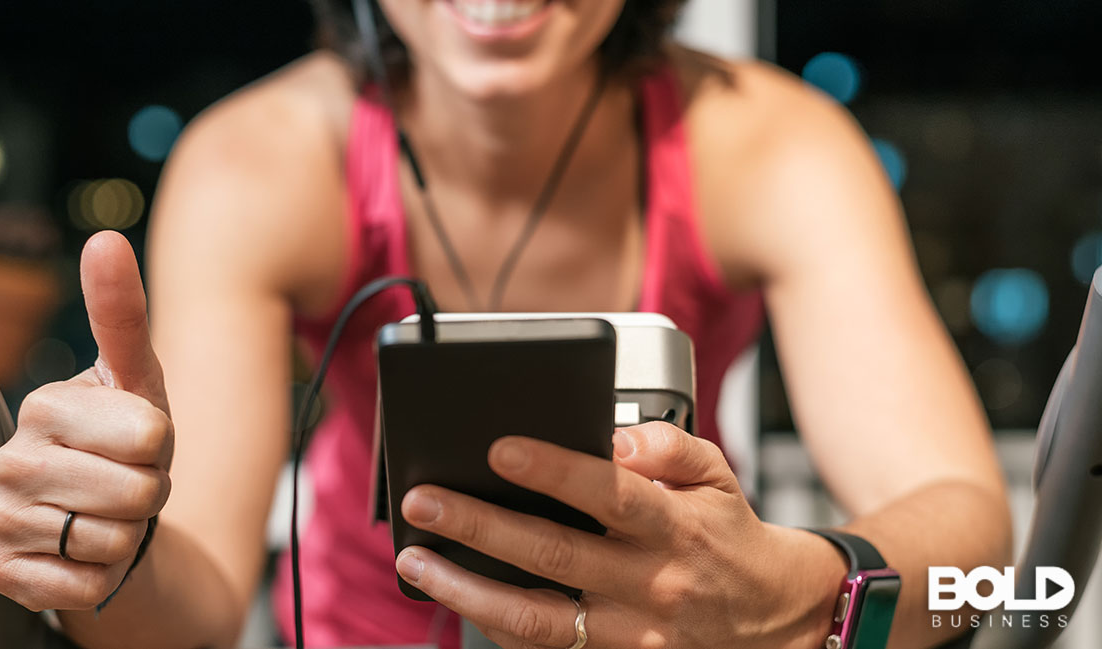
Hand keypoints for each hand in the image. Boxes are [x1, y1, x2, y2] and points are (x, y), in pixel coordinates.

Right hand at [0, 231, 173, 611]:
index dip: (162, 446)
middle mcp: (12, 457)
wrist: (113, 520)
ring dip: (128, 535)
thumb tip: (104, 240)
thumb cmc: (129, 446)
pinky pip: (87, 584)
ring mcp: (0, 515)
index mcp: (45, 404)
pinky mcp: (1, 570)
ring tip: (107, 515)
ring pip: (112, 540)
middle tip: (127, 484)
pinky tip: (83, 554)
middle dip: (149, 494)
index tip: (140, 442)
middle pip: (137, 491)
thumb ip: (123, 314)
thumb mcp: (141, 382)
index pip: (150, 434)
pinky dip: (102, 577)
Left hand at [395, 421, 845, 648]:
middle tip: (425, 502)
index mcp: (673, 526)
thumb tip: (614, 437)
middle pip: (554, 555)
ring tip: (418, 561)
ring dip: (469, 591)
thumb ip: (669, 445)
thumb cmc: (726, 534)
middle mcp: (648, 583)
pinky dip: (496, 627)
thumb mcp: (716, 475)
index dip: (553, 470)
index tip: (499, 448)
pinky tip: (458, 597)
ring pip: (538, 619)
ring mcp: (629, 633)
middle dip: (481, 526)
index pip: (609, 493)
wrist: (771, 616)